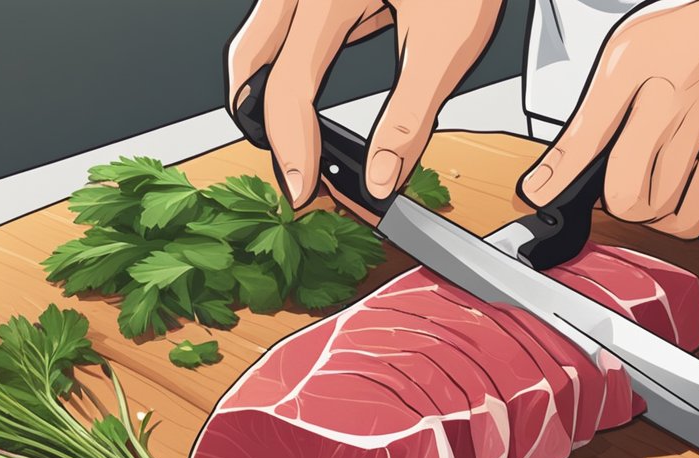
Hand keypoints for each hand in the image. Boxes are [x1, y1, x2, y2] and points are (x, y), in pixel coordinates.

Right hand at [226, 0, 502, 206]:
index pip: (288, 89)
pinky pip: (282, 21)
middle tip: (293, 169)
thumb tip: (380, 178)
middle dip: (262, 124)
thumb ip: (410, 116)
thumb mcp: (449, 41)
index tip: (303, 193)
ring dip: (268, 93)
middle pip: (249, 64)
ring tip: (297, 140)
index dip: (293, 151)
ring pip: (257, 40)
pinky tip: (313, 88)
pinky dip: (288, 63)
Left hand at [520, 0, 698, 238]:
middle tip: (646, 185)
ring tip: (682, 182)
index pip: (607, 177)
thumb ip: (584, 130)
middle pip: (644, 207)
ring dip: (678, 212)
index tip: (590, 194)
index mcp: (647, 88)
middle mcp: (691, 109)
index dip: (595, 194)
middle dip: (638, 206)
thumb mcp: (629, 61)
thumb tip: (542, 189)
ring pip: (690, 217)